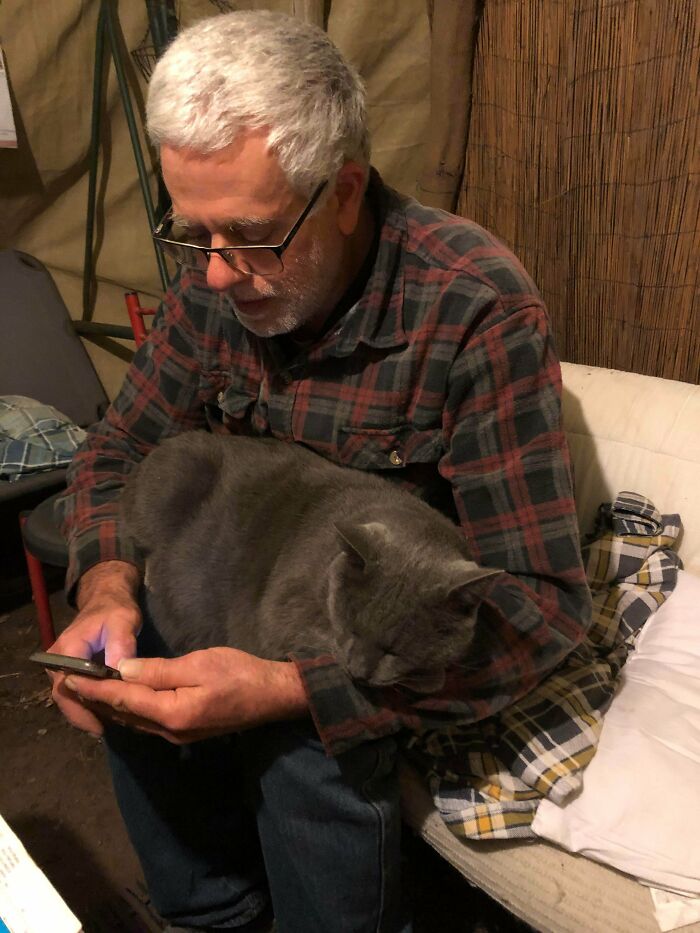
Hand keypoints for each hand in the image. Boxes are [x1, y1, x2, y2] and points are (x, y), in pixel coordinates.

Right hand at [48, 561, 140, 735]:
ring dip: (88, 711)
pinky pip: (77, 691)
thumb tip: (120, 672)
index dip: (81, 709)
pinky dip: (90, 703)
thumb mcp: (123, 620)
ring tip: (111, 724)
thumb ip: (121, 644)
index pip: (67, 687)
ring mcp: (62, 666)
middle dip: (85, 715)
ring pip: (71, 696)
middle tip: (108, 730)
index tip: (100, 725)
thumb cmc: (115, 609)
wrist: (107, 598)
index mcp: (67, 650)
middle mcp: (58, 661)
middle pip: (66, 696)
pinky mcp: (71, 670)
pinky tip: (108, 713)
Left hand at [62, 648, 308, 742]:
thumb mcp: (200, 664)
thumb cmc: (240, 674)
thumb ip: (160, 670)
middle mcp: (169, 730)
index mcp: (172, 713)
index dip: (96, 687)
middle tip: (70, 683)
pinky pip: (148, 721)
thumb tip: (124, 669)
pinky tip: (123, 699)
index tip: (70, 677)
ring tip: (88, 690)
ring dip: (111, 705)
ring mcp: (178, 734)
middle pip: (125, 714)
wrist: (274, 696)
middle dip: (97, 699)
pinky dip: (129, 708)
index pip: (124, 698)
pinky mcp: (186, 730)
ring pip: (135, 720)